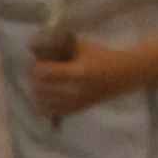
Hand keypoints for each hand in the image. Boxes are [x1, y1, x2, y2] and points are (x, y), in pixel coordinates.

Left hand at [28, 36, 157, 118]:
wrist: (123, 74)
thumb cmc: (101, 56)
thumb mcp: (81, 46)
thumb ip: (59, 45)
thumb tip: (33, 45)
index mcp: (79, 72)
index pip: (46, 73)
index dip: (36, 67)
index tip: (36, 61)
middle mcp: (77, 90)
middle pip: (42, 88)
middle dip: (35, 79)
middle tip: (34, 72)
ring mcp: (77, 102)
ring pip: (45, 103)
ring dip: (37, 92)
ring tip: (38, 83)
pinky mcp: (78, 109)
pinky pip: (53, 113)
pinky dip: (44, 106)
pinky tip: (42, 98)